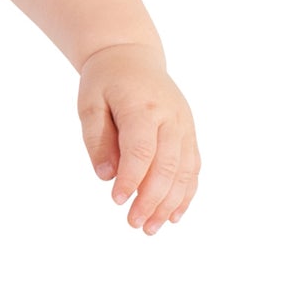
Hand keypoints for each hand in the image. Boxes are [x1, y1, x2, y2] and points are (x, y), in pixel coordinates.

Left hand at [76, 43, 199, 232]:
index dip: (131, 178)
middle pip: (167, 165)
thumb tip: (106, 176)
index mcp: (143, 107)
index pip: (141, 149)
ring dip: (170, 203)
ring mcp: (185, 126)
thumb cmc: (105, 81)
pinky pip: (193, 167)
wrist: (131, 55)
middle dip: (152, 199)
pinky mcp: (189, 133)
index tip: (117, 201)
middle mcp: (171, 117)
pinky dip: (186, 193)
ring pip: (184, 171)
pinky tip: (174, 215)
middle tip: (134, 224)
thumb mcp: (89, 103)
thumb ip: (96, 139)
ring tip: (151, 227)